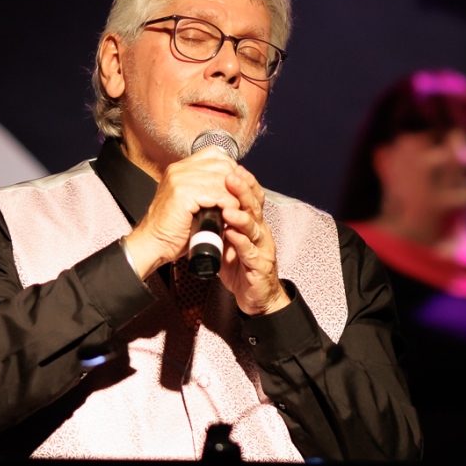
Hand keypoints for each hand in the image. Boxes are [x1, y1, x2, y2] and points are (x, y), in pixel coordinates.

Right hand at [122, 151, 287, 314]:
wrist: (154, 244)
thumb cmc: (173, 230)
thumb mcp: (191, 203)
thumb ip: (206, 189)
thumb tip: (232, 185)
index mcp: (180, 169)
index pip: (215, 154)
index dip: (231, 169)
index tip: (238, 186)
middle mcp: (179, 169)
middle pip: (222, 165)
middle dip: (237, 183)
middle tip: (242, 200)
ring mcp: (180, 179)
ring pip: (223, 179)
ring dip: (234, 196)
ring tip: (236, 210)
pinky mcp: (184, 193)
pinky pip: (218, 193)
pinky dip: (228, 205)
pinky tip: (228, 215)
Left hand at [216, 166, 288, 315]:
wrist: (256, 297)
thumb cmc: (241, 268)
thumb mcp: (229, 240)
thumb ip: (220, 223)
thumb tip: (204, 204)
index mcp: (253, 224)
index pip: (251, 198)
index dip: (244, 182)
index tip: (231, 168)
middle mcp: (260, 233)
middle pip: (255, 207)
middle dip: (243, 191)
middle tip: (230, 177)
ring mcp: (262, 249)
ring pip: (254, 228)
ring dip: (241, 216)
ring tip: (228, 207)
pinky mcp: (260, 267)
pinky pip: (251, 253)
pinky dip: (241, 242)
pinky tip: (232, 234)